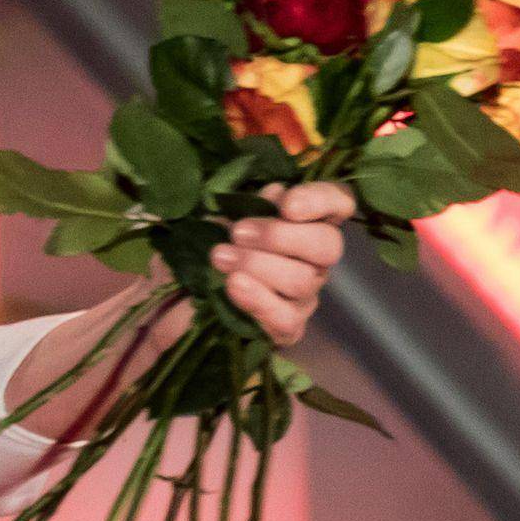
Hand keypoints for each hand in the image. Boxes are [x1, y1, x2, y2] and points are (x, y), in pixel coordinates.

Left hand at [206, 181, 353, 345]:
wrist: (180, 295)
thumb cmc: (211, 245)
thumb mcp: (223, 216)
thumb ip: (250, 204)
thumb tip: (275, 192)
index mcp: (308, 222)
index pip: (339, 202)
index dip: (321, 200)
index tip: (287, 205)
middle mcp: (316, 260)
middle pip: (327, 245)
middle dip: (279, 236)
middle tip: (237, 233)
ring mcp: (305, 295)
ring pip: (302, 281)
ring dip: (257, 266)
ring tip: (219, 257)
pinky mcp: (288, 328)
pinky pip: (285, 318)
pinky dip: (258, 300)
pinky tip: (234, 286)